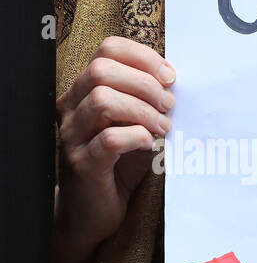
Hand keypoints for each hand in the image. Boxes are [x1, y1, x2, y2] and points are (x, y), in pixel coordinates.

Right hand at [55, 35, 174, 248]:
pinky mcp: (83, 163)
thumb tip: (177, 84)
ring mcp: (73, 136)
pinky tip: (150, 145)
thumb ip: (148, 104)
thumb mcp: (136, 127)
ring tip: (163, 127)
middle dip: (145, 83)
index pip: (106, 51)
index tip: (170, 76)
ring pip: (103, 101)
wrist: (92, 212)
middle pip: (102, 70)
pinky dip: (136, 137)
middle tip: (168, 105)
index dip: (142, 57)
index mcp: (84, 92)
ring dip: (143, 110)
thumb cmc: (119, 166)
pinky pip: (109, 139)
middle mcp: (72, 108)